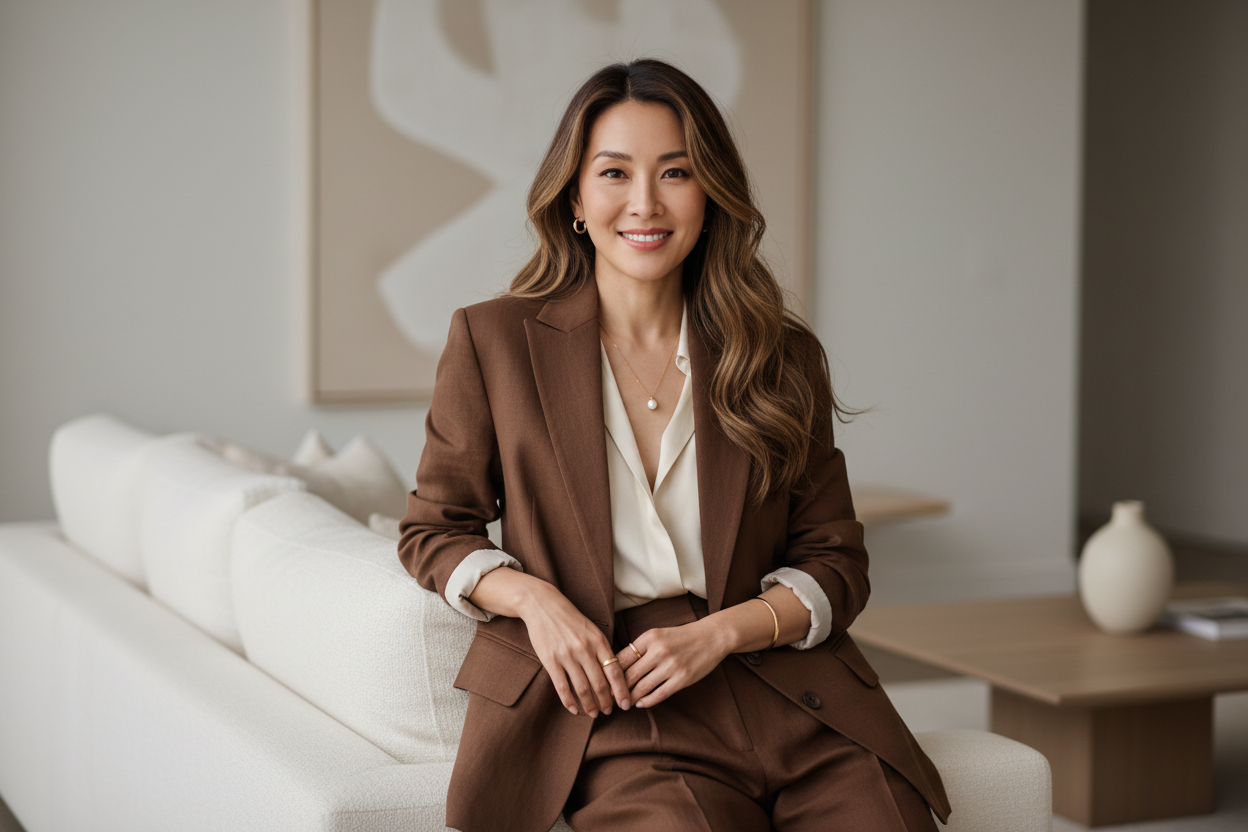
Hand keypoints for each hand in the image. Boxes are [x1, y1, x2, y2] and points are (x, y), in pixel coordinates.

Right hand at [517, 581, 632, 717]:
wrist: (543, 605)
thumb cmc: (570, 618)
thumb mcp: (592, 629)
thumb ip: (602, 649)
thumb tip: (613, 674)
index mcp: (598, 641)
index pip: (615, 672)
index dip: (621, 691)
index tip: (625, 704)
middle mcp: (585, 649)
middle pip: (600, 684)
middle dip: (606, 702)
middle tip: (608, 712)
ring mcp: (567, 655)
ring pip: (582, 688)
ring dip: (589, 705)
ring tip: (593, 713)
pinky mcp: (550, 660)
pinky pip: (562, 686)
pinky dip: (569, 701)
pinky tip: (574, 709)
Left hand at [616, 617, 730, 708]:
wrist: (711, 637)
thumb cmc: (681, 637)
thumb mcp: (658, 634)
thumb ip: (640, 647)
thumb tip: (618, 666)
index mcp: (649, 637)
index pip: (622, 658)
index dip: (610, 673)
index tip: (604, 683)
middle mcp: (659, 651)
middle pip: (629, 675)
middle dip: (617, 690)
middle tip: (609, 698)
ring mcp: (671, 666)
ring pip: (642, 687)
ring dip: (630, 698)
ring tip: (623, 703)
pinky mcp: (682, 679)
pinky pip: (659, 694)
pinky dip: (647, 701)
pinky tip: (640, 703)